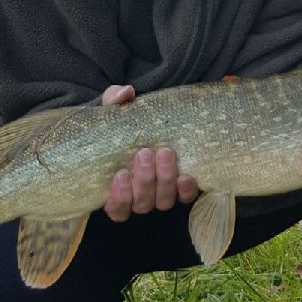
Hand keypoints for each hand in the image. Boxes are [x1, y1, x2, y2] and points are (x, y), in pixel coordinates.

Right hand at [100, 84, 200, 220]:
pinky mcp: (183, 189)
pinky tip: (186, 175)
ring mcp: (163, 194)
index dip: (118, 198)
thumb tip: (125, 93)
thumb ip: (115, 101)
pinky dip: (186, 189)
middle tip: (145, 153)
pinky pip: (185, 198)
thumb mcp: (118, 111)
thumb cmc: (128, 123)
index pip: (116, 208)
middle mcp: (140, 196)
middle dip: (144, 180)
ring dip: (164, 180)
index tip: (121, 174)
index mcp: (118, 187)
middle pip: (142, 204)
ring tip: (164, 152)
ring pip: (163, 202)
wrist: (153, 123)